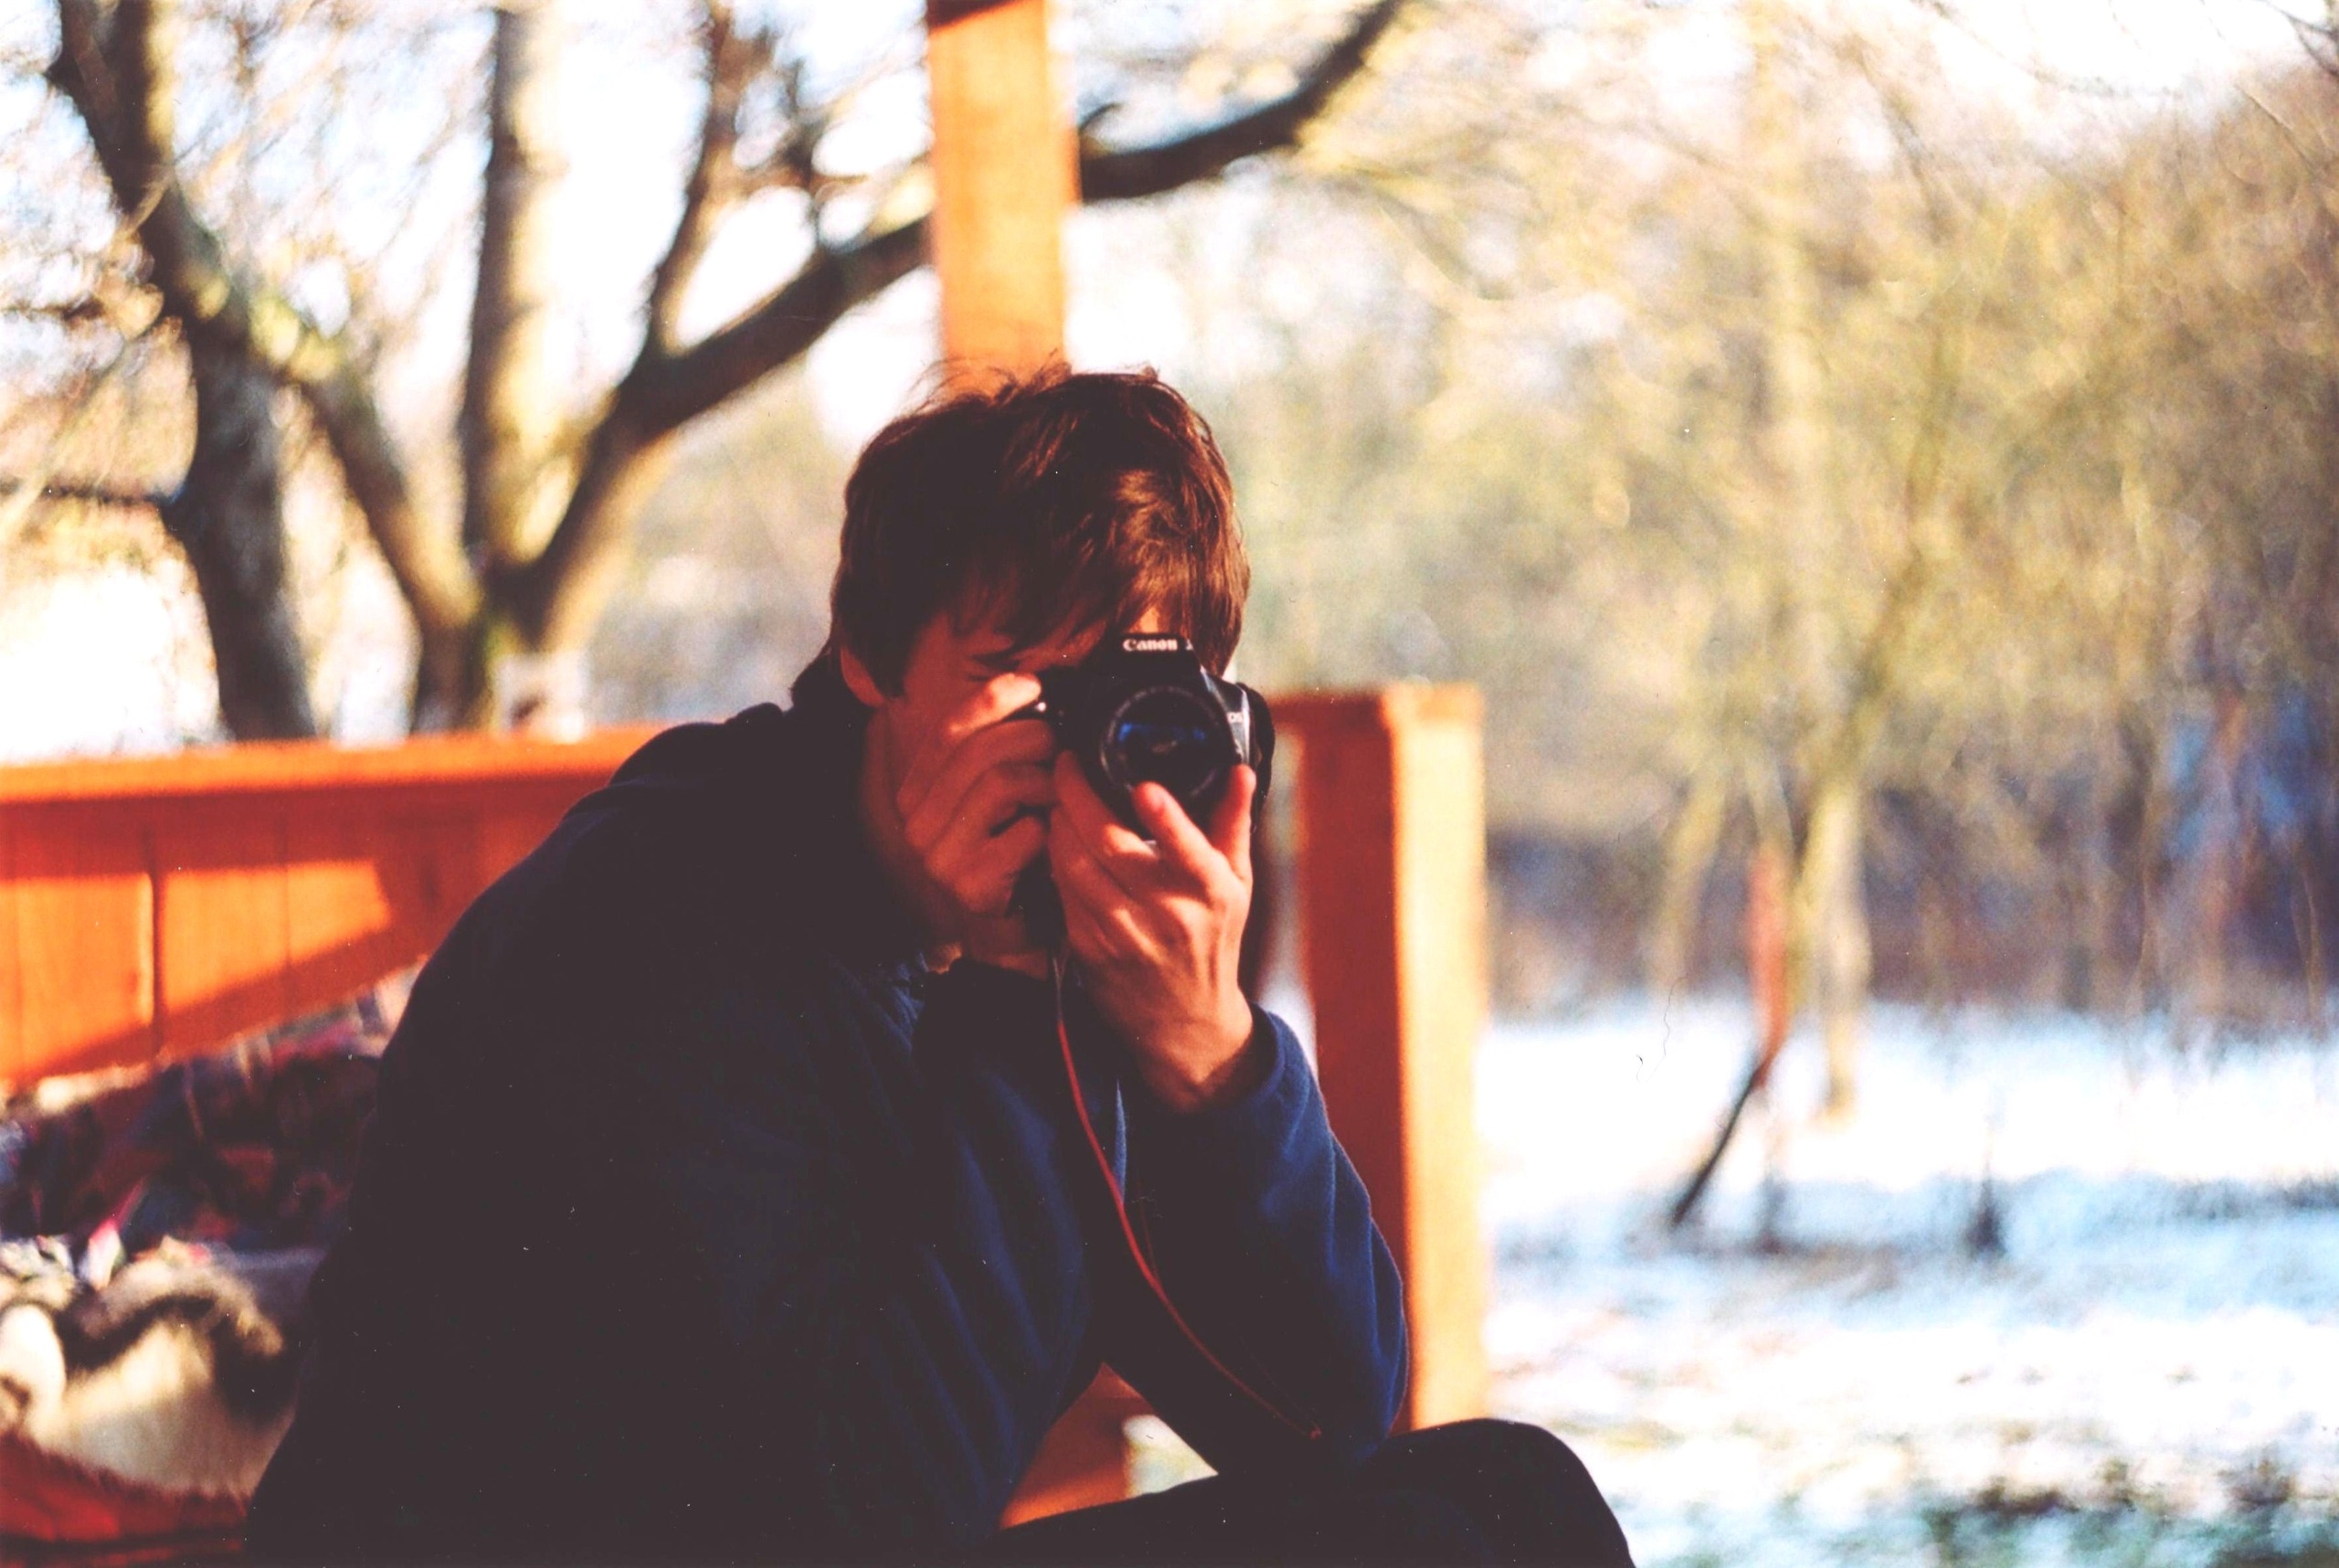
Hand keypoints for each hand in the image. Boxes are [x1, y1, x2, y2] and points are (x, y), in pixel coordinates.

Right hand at [888, 674, 1057, 975]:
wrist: (1012, 930)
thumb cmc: (1011, 853)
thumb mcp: (994, 796)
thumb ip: (996, 750)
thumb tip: (1032, 687)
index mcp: (916, 790)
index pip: (949, 728)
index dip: (993, 698)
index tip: (1035, 684)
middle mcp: (916, 821)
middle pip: (979, 750)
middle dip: (1034, 738)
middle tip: (1062, 748)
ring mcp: (939, 856)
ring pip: (1002, 784)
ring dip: (1045, 783)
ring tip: (1061, 794)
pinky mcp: (969, 886)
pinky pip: (1022, 833)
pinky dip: (1048, 830)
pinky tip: (1052, 837)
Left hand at [1047, 755, 1261, 1112]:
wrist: (1185, 1022)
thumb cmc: (1213, 941)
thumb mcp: (1236, 884)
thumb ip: (1233, 823)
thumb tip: (1241, 769)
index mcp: (1210, 891)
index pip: (1188, 849)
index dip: (1166, 817)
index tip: (1144, 785)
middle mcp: (1168, 913)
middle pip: (1110, 845)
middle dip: (1078, 795)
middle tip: (1065, 763)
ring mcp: (1124, 934)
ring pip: (1074, 865)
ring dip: (1058, 824)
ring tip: (1057, 797)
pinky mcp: (1090, 948)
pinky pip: (1062, 891)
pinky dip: (1053, 858)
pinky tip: (1054, 838)